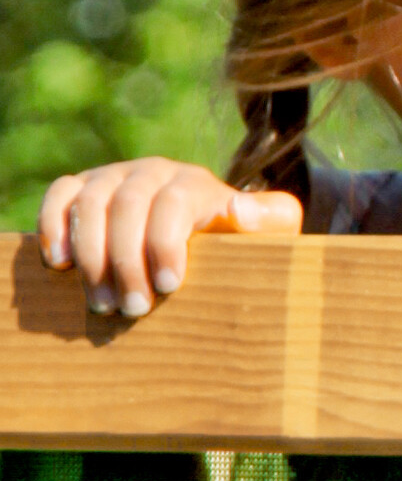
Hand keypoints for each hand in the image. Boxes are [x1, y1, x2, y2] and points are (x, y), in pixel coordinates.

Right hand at [39, 161, 301, 316]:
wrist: (205, 228)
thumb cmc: (238, 237)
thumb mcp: (269, 229)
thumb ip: (269, 218)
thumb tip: (237, 209)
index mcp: (195, 182)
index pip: (174, 203)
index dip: (166, 243)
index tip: (168, 286)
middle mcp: (152, 171)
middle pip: (128, 207)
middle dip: (127, 262)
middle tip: (133, 309)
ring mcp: (113, 177)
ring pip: (90, 205)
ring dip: (91, 256)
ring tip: (102, 303)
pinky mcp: (81, 188)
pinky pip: (59, 197)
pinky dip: (53, 226)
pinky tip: (60, 265)